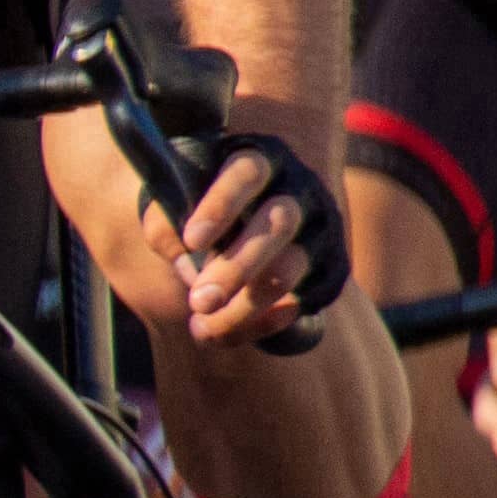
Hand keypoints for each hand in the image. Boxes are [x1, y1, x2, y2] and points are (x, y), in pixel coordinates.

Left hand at [153, 129, 349, 351]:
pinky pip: (301, 302)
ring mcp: (318, 230)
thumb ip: (165, 225)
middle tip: (199, 301)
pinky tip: (226, 334)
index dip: (221, 206)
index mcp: (256, 163)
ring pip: (289, 269)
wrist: (242, 235)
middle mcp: (296, 191)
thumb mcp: (173, 210)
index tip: (191, 241)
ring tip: (200, 326)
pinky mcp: (331, 268)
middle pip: (276, 225)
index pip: (246, 173)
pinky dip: (261, 324)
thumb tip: (183, 258)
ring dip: (244, 305)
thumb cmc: (198, 216)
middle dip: (235, 267)